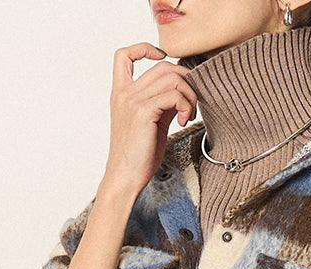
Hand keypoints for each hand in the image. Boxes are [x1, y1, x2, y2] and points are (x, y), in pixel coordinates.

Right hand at [103, 44, 198, 196]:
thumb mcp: (150, 122)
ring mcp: (132, 101)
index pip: (124, 55)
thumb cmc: (138, 155)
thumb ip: (161, 102)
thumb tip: (182, 91)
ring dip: (189, 95)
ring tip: (188, 115)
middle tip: (190, 104)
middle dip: (184, 81)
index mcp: (121, 93)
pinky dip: (186, 106)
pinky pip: (174, 95)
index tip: (162, 61)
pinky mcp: (143, 112)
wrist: (125, 178)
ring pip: (172, 77)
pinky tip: (183, 121)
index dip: (145, 49)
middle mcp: (124, 93)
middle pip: (163, 66)